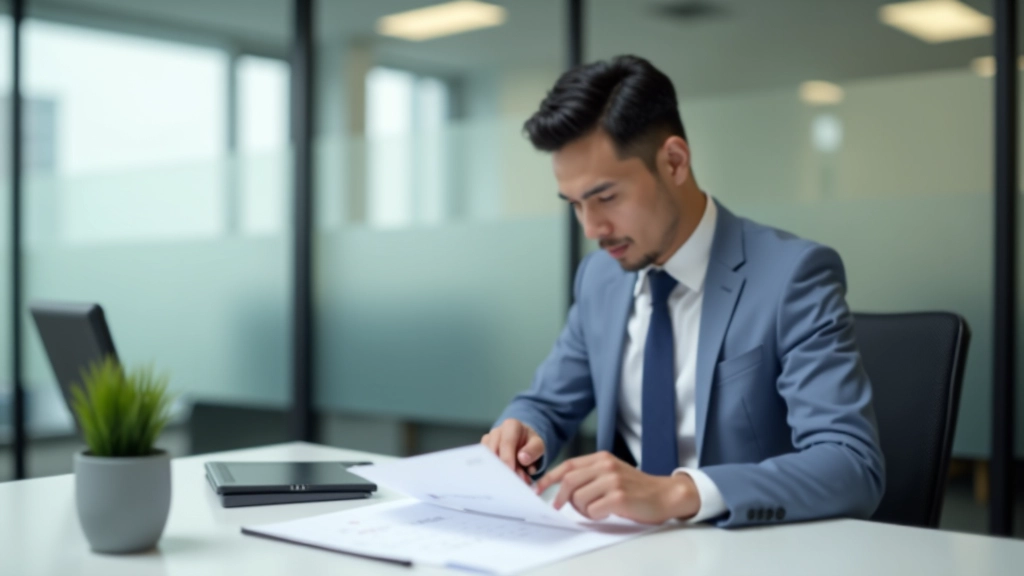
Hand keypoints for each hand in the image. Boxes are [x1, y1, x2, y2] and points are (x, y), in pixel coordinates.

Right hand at [481, 418, 544, 483]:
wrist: (524, 443)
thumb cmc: (530, 443)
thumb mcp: (538, 445)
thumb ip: (533, 450)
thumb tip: (522, 458)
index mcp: (511, 425)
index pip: (506, 442)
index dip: (507, 457)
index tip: (511, 470)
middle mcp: (497, 432)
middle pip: (494, 451)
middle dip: (504, 468)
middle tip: (515, 480)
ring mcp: (488, 442)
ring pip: (488, 459)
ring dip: (500, 472)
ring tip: (515, 479)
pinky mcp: (485, 453)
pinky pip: (486, 465)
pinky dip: (496, 473)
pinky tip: (506, 478)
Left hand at [534, 451, 700, 523]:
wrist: (665, 494)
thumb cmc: (636, 487)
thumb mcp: (612, 472)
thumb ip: (590, 475)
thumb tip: (563, 488)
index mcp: (601, 458)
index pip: (567, 465)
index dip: (549, 478)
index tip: (538, 489)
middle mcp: (606, 466)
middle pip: (569, 481)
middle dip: (559, 497)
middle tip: (559, 507)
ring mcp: (613, 480)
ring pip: (579, 498)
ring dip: (581, 510)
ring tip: (594, 510)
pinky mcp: (619, 497)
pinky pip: (593, 510)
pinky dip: (594, 516)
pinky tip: (605, 513)